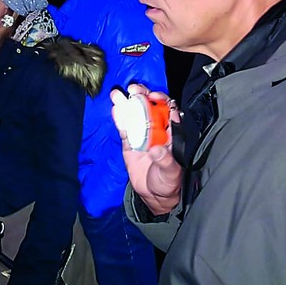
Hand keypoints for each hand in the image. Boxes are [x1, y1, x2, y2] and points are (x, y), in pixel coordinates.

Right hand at [111, 83, 182, 215]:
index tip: (153, 97)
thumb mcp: (170, 173)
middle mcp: (157, 130)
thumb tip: (157, 149)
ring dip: (127, 103)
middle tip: (134, 90)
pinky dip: (119, 119)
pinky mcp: (129, 142)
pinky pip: (124, 128)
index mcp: (171, 133)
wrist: (153, 194)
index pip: (168, 110)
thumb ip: (165, 160)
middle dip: (142, 95)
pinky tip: (115, 109)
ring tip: (117, 94)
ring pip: (135, 114)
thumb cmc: (168, 181)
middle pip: (150, 107)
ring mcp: (142, 135)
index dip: (161, 100)